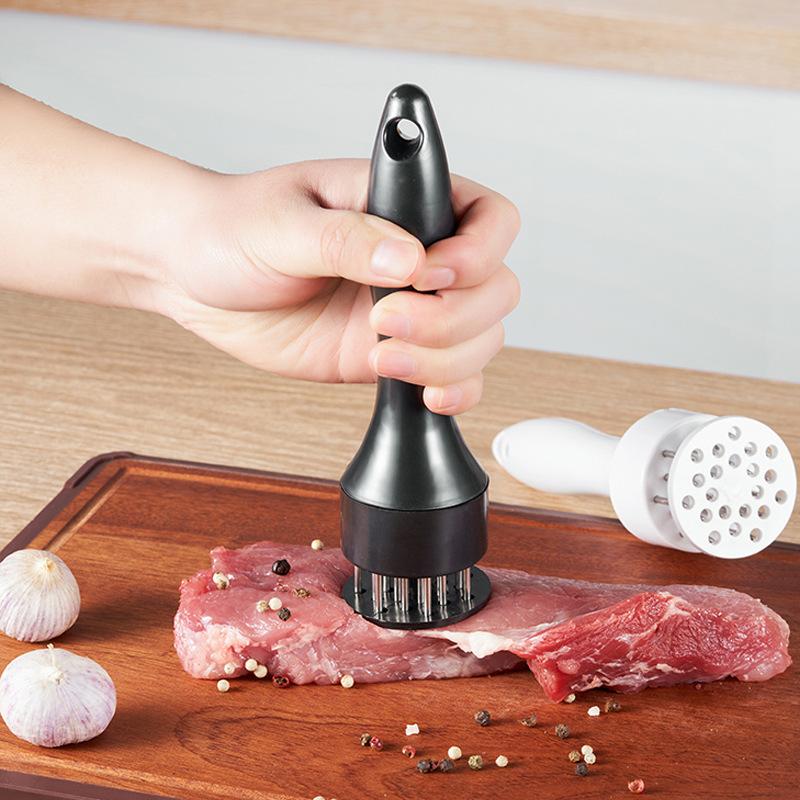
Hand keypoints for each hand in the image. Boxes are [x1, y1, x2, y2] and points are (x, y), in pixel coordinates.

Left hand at [158, 159, 520, 414]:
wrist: (195, 277)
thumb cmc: (233, 229)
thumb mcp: (281, 223)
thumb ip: (346, 238)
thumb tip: (409, 260)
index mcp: (403, 203)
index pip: (489, 218)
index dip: (479, 253)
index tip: (430, 275)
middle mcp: (419, 257)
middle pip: (496, 289)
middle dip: (452, 318)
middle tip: (385, 320)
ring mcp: (410, 309)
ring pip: (479, 339)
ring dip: (445, 359)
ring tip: (377, 356)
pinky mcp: (393, 354)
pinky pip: (451, 377)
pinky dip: (451, 391)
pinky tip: (424, 394)